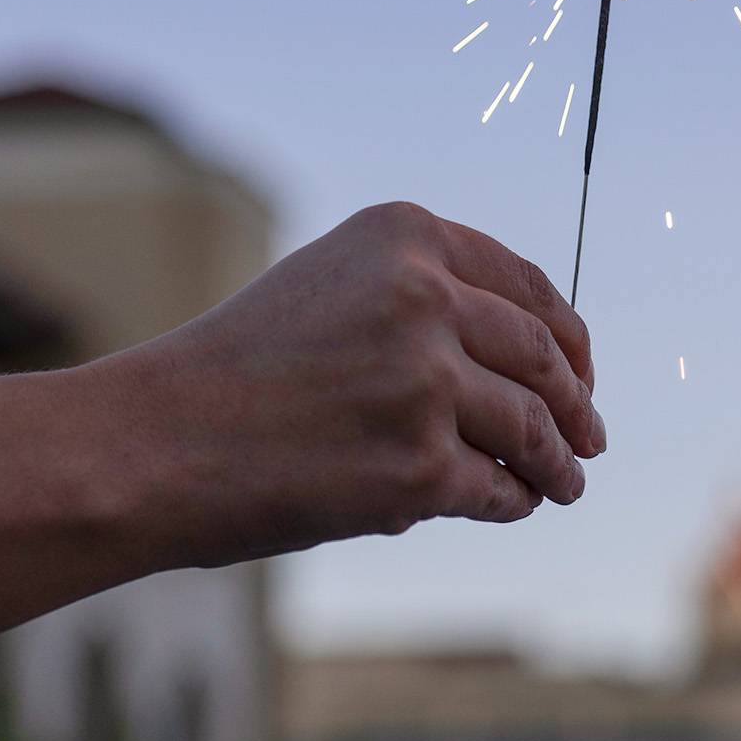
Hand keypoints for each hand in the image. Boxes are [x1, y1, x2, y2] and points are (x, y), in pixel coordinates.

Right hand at [95, 201, 603, 567]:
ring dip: (558, 461)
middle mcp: (424, 297)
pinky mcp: (418, 468)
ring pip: (532, 426)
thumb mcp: (330, 286)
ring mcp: (425, 383)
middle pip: (543, 355)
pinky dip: (512, 500)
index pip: (527, 285)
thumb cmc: (235, 370)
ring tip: (567, 481)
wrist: (152, 442)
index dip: (567, 335)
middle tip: (588, 433)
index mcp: (404, 236)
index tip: (580, 368)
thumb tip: (532, 355)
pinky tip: (511, 504)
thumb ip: (422, 296)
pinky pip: (498, 488)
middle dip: (575, 401)